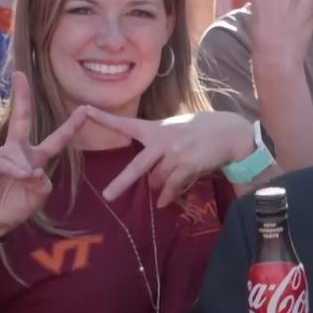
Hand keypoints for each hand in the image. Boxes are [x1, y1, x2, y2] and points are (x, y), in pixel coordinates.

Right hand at [0, 70, 90, 235]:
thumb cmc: (14, 207)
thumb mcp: (38, 196)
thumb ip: (43, 184)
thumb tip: (35, 171)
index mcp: (34, 158)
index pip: (56, 140)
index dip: (70, 126)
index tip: (84, 110)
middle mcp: (18, 151)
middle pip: (22, 119)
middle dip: (22, 97)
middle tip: (20, 75)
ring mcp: (2, 155)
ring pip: (23, 157)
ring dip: (26, 175)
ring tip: (22, 186)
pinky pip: (9, 164)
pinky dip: (17, 173)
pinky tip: (20, 178)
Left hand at [87, 109, 256, 204]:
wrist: (228, 133)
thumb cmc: (200, 130)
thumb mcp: (175, 129)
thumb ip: (159, 145)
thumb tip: (152, 177)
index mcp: (155, 129)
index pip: (126, 124)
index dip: (104, 118)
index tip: (84, 110)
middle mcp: (162, 141)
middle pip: (137, 167)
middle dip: (122, 183)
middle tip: (107, 196)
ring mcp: (174, 155)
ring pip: (157, 181)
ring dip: (158, 186)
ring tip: (166, 184)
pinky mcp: (186, 167)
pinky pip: (171, 188)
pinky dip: (167, 196)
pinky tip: (164, 202)